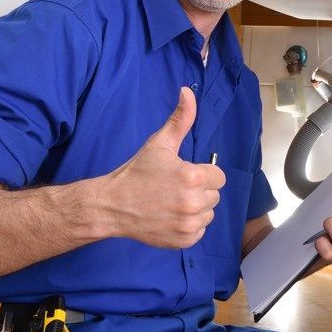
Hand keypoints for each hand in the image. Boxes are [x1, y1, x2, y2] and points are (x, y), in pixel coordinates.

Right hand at [98, 87, 225, 248]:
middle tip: (174, 188)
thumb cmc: (137, 172)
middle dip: (199, 190)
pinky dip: (189, 226)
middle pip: (214, 195)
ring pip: (208, 214)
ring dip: (196, 209)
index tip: (184, 174)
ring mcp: (189, 224)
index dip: (202, 174)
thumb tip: (188, 91)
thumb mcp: (159, 143)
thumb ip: (180, 119)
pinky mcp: (184, 240)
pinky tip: (171, 217)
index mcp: (193, 177)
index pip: (218, 176)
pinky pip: (200, 231)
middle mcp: (194, 202)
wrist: (113, 205)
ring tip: (172, 202)